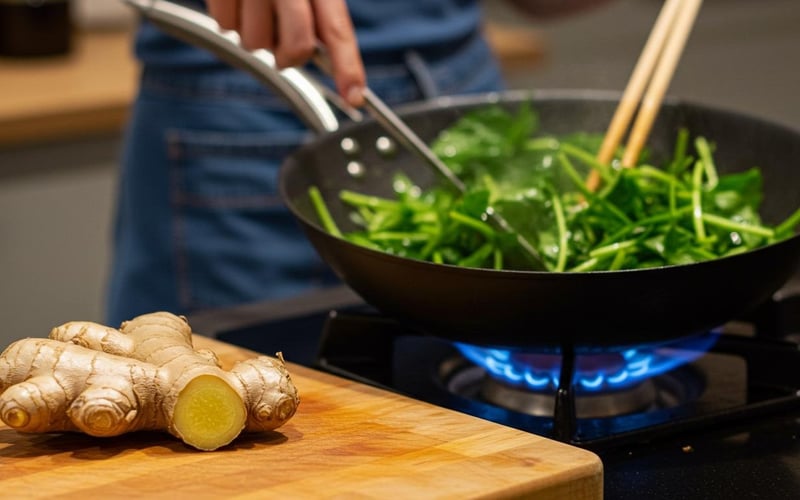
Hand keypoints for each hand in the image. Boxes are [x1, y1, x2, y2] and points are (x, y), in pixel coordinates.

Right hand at [206, 0, 365, 105]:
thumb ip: (318, 13)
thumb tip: (320, 55)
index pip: (337, 30)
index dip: (348, 67)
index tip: (354, 98)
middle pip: (297, 47)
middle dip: (289, 56)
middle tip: (282, 45)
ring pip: (255, 43)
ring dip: (255, 33)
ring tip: (254, 3)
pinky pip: (224, 25)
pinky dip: (228, 18)